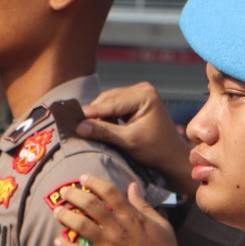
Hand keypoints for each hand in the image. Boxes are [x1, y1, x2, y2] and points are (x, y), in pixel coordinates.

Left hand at [50, 175, 182, 245]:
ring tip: (57, 212)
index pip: (110, 191)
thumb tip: (133, 185)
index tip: (83, 178)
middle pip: (90, 205)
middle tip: (64, 193)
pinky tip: (58, 242)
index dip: (94, 182)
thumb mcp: (160, 224)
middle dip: (74, 195)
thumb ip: (143, 204)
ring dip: (66, 217)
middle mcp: (118, 228)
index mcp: (132, 217)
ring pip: (81, 225)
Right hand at [79, 83, 195, 195]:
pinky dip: (105, 117)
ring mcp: (139, 93)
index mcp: (143, 95)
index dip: (90, 113)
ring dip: (97, 116)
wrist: (172, 156)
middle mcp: (141, 89)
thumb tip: (79, 127)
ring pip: (108, 103)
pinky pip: (114, 107)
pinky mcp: (136, 101)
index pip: (110, 103)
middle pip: (107, 100)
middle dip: (93, 114)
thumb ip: (104, 132)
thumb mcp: (128, 141)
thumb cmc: (156, 150)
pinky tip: (96, 127)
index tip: (71, 121)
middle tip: (73, 125)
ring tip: (82, 127)